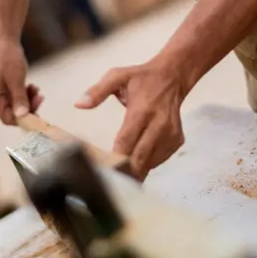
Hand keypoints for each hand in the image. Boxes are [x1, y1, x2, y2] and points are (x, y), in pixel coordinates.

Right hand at [0, 38, 43, 124]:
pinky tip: (33, 86)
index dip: (23, 119)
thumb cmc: (8, 58)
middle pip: (13, 112)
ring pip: (16, 104)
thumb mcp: (16, 80)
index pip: (8, 118)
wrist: (4, 39)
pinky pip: (16, 95)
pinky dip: (25, 93)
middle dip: (28, 107)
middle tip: (40, 97)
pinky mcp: (5, 84)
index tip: (38, 114)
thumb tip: (23, 117)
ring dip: (28, 99)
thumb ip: (19, 99)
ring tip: (37, 89)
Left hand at [76, 56, 187, 179]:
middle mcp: (159, 124)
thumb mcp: (117, 76)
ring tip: (121, 172)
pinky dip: (147, 163)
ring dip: (135, 169)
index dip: (115, 158)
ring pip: (150, 163)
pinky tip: (138, 158)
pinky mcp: (177, 140)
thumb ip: (97, 91)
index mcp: (142, 110)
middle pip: (139, 158)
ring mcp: (171, 134)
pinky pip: (159, 160)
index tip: (103, 170)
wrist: (172, 77)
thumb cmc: (142, 78)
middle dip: (124, 172)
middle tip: (110, 181)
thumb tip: (79, 104)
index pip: (126, 141)